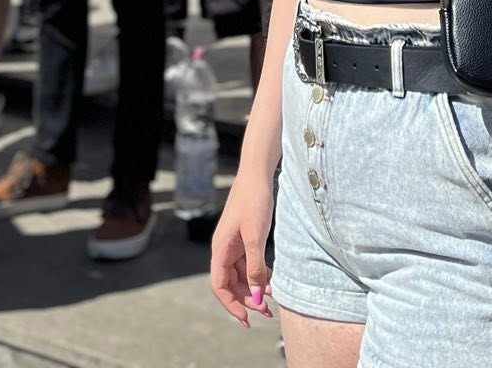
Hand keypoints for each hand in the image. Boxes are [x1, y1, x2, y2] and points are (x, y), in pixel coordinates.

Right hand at [209, 170, 274, 325]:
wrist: (257, 173)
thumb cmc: (254, 200)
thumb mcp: (255, 237)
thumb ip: (255, 267)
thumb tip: (255, 295)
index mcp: (221, 248)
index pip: (219, 285)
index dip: (230, 304)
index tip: (246, 318)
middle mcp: (225, 248)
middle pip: (231, 283)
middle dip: (246, 299)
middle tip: (265, 312)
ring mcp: (235, 243)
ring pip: (241, 275)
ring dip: (254, 289)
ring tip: (271, 301)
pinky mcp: (245, 238)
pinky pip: (249, 264)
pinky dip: (259, 275)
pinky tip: (271, 281)